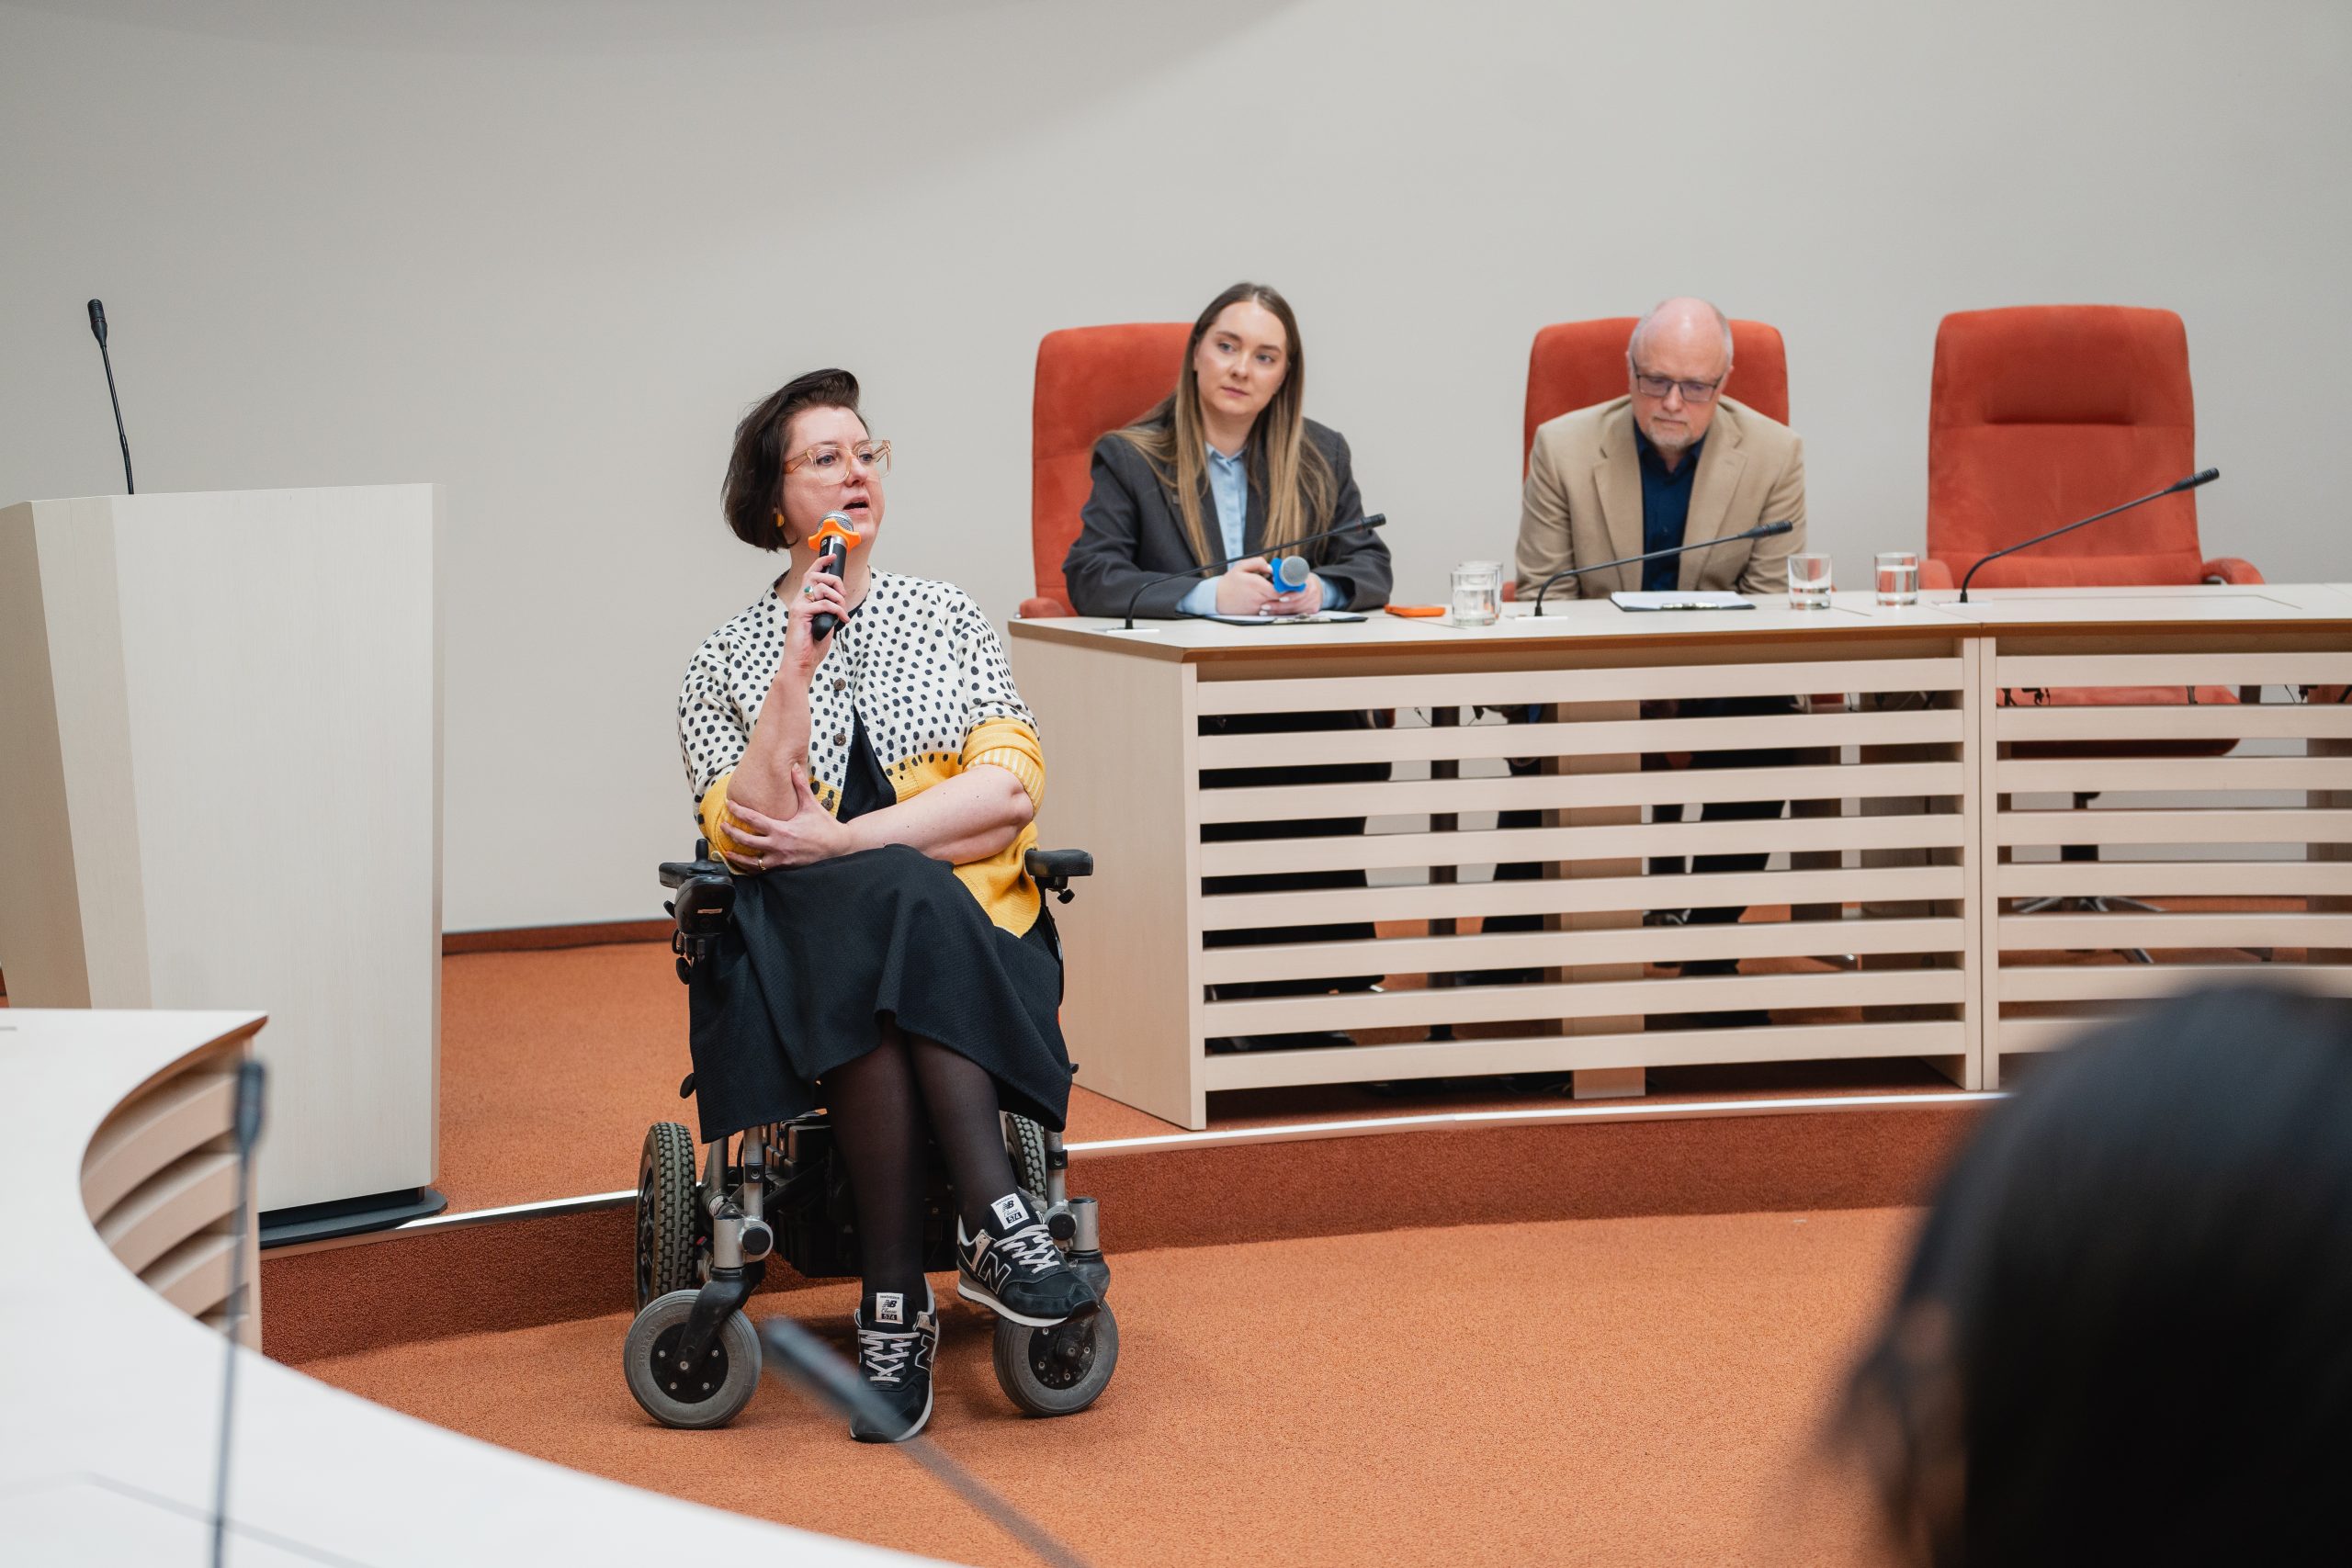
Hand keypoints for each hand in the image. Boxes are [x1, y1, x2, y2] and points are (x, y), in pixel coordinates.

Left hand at [719, 763, 853, 871]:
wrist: (838, 847)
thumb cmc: (824, 826)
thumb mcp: (811, 804)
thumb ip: (800, 785)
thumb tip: (794, 766)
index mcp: (782, 829)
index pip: (753, 819)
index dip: (738, 811)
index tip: (729, 805)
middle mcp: (778, 846)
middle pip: (747, 841)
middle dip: (732, 834)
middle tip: (722, 827)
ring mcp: (780, 859)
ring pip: (752, 862)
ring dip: (738, 857)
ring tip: (727, 852)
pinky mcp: (784, 867)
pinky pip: (764, 870)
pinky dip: (753, 868)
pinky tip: (746, 865)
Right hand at [781, 564, 848, 678]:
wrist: (801, 663)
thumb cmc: (811, 646)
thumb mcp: (824, 623)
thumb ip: (828, 610)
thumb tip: (839, 602)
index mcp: (803, 601)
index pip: (810, 574)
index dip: (821, 562)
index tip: (833, 556)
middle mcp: (799, 601)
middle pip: (816, 576)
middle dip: (834, 580)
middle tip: (843, 595)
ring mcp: (798, 606)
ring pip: (822, 588)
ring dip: (838, 598)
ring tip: (842, 612)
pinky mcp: (801, 614)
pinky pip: (824, 604)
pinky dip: (837, 610)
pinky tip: (842, 620)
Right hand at [1214, 558, 1281, 615]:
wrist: (1217, 598)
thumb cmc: (1229, 583)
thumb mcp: (1241, 567)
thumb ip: (1257, 563)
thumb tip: (1271, 567)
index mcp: (1255, 584)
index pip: (1279, 589)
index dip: (1285, 586)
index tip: (1285, 581)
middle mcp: (1257, 597)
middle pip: (1280, 597)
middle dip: (1283, 591)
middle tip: (1282, 584)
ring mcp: (1257, 607)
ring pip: (1275, 604)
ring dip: (1277, 598)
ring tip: (1273, 591)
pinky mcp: (1255, 613)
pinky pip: (1268, 610)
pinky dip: (1271, 604)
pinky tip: (1266, 598)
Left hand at [1263, 570, 1322, 616]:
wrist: (1318, 586)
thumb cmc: (1302, 579)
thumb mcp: (1296, 573)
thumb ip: (1285, 575)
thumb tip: (1273, 575)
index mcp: (1308, 580)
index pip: (1299, 588)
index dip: (1289, 594)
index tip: (1279, 597)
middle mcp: (1312, 591)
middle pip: (1294, 601)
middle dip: (1278, 605)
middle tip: (1265, 606)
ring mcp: (1314, 601)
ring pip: (1294, 609)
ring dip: (1278, 611)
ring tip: (1265, 611)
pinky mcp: (1313, 610)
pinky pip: (1297, 614)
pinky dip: (1284, 614)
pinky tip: (1274, 614)